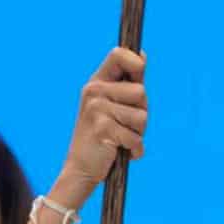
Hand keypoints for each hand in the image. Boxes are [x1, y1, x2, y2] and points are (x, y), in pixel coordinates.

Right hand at [55, 47, 147, 201]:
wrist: (81, 168)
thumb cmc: (102, 134)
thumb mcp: (111, 104)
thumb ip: (127, 82)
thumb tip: (143, 56)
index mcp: (97, 82)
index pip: (119, 55)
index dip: (136, 62)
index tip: (140, 73)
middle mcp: (94, 91)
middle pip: (141, 92)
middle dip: (141, 112)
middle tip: (124, 124)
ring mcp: (97, 109)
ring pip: (142, 116)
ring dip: (138, 133)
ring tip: (120, 137)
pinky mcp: (102, 129)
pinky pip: (136, 137)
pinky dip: (134, 149)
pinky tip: (119, 151)